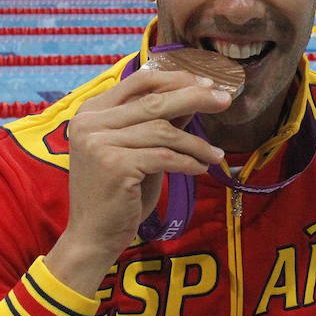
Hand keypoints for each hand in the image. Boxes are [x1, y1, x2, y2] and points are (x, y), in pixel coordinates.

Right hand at [45, 67, 230, 295]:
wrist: (93, 236)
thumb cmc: (117, 195)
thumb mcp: (137, 152)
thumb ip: (156, 124)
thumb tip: (193, 98)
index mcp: (91, 112)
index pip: (138, 81)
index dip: (175, 79)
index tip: (206, 84)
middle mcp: (90, 123)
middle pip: (154, 101)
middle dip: (195, 98)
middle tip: (224, 99)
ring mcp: (99, 143)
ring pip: (163, 130)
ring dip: (196, 142)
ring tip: (215, 154)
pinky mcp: (115, 165)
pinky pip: (164, 156)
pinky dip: (188, 162)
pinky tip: (201, 168)